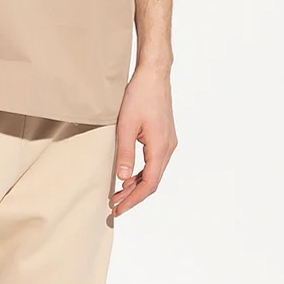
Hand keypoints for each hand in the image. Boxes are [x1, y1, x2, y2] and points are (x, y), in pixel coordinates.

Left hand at [111, 65, 176, 215]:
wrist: (154, 74)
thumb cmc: (140, 95)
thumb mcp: (126, 125)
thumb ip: (125, 153)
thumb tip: (122, 179)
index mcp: (160, 147)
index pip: (149, 183)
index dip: (134, 199)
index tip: (119, 209)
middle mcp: (168, 147)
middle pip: (152, 181)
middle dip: (134, 196)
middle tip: (115, 206)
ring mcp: (167, 142)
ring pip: (153, 172)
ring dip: (136, 185)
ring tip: (118, 194)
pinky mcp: (163, 137)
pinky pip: (154, 162)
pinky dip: (141, 173)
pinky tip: (128, 176)